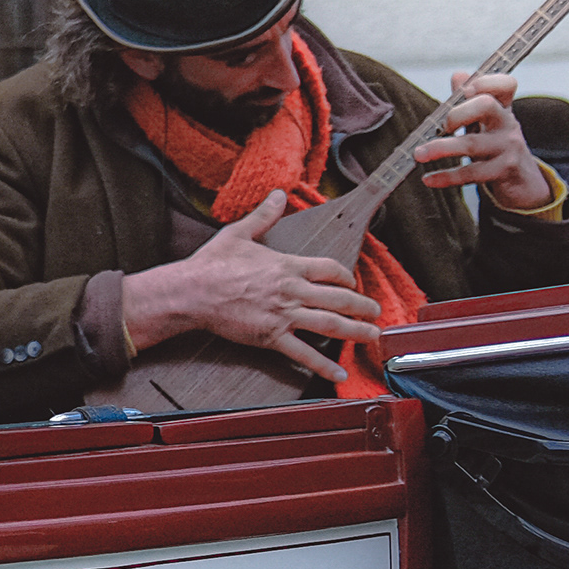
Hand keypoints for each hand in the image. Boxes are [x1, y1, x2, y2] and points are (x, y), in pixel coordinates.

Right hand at [119, 192, 382, 381]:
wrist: (191, 292)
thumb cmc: (212, 264)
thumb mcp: (239, 233)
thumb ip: (264, 215)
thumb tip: (278, 194)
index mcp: (287, 265)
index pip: (330, 268)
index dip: (346, 276)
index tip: (352, 282)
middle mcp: (292, 290)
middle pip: (339, 298)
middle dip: (363, 306)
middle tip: (376, 312)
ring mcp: (284, 315)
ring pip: (330, 325)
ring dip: (356, 331)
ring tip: (373, 336)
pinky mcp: (271, 336)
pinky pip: (303, 353)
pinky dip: (323, 366)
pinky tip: (339, 375)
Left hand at [412, 71, 557, 210]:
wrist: (521, 179)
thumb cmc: (495, 144)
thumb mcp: (485, 122)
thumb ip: (468, 100)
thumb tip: (458, 75)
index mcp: (502, 107)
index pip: (505, 84)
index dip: (487, 81)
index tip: (466, 88)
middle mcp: (507, 123)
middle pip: (485, 105)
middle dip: (458, 112)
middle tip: (442, 125)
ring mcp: (507, 147)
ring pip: (472, 144)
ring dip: (441, 148)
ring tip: (419, 154)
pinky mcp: (502, 171)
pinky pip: (471, 173)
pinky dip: (446, 177)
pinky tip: (428, 179)